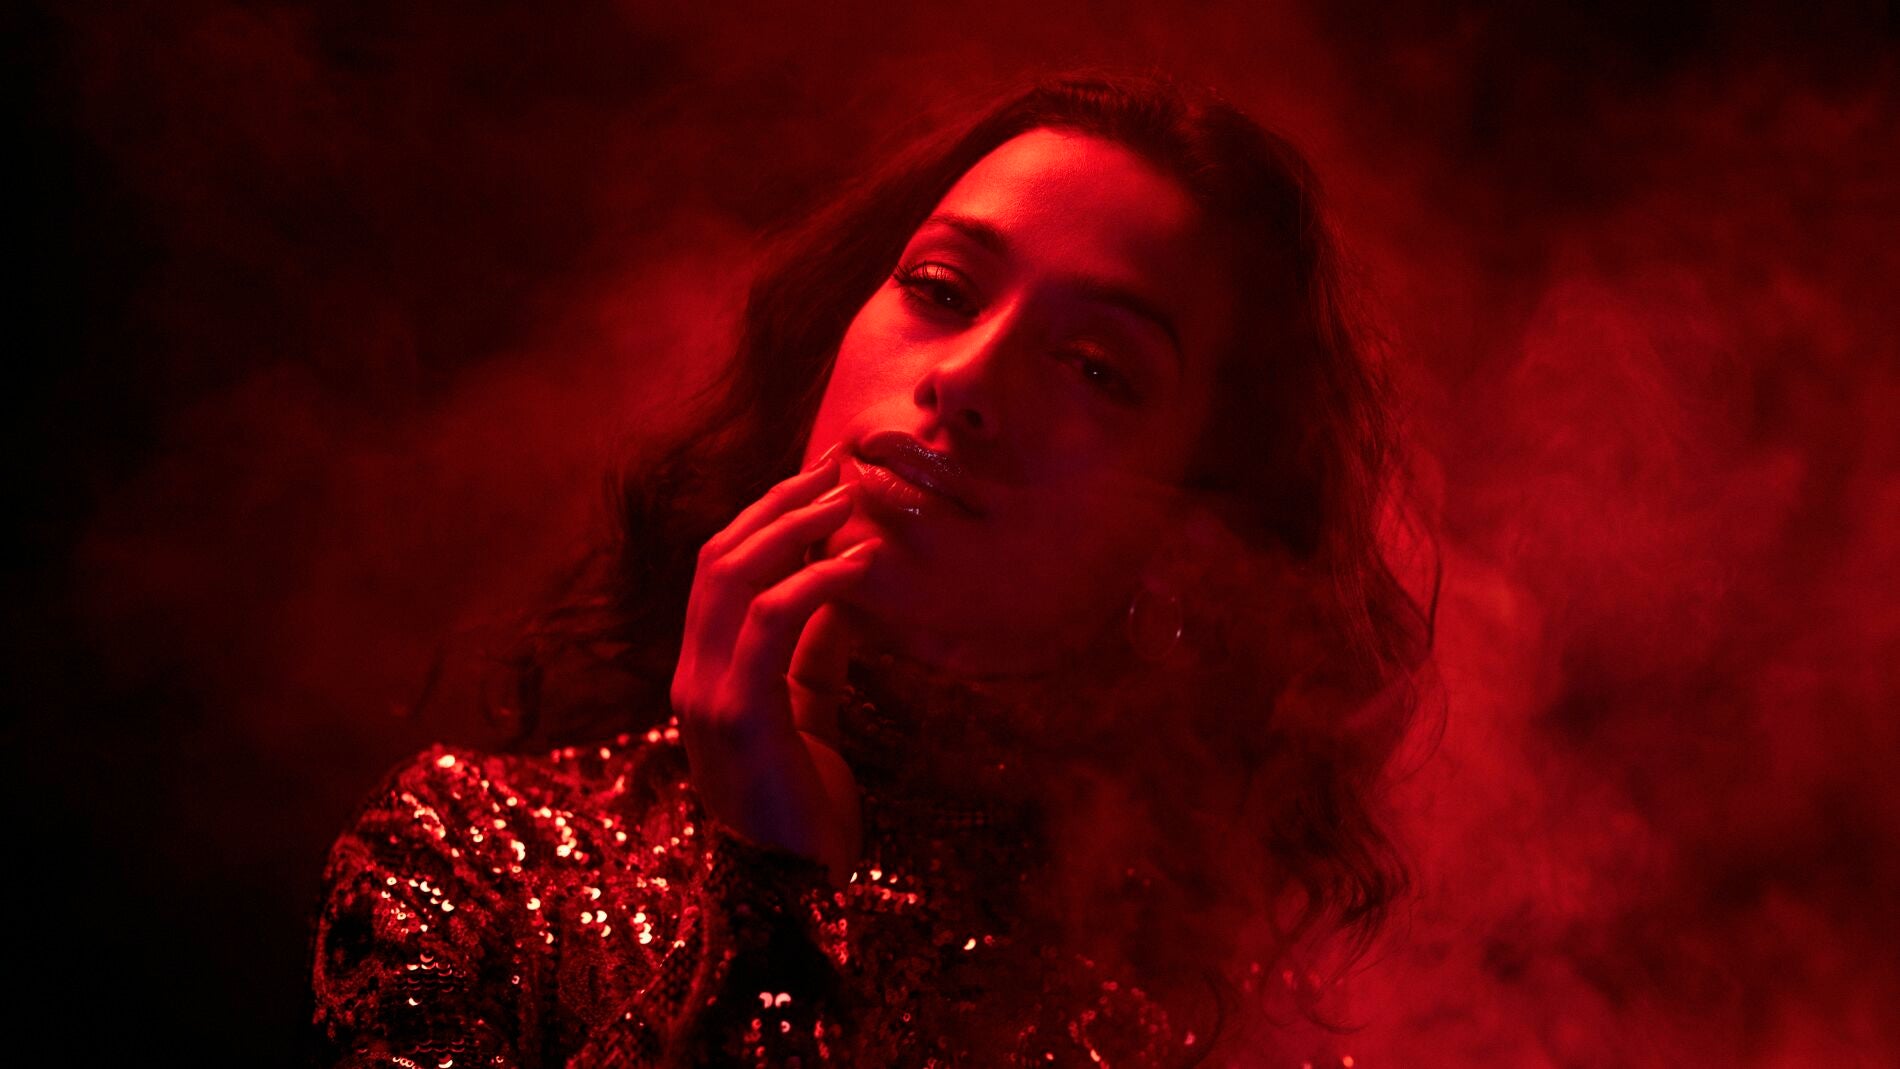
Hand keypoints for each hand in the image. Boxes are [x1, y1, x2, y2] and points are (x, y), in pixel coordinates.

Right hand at [670, 443, 877, 885]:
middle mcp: (691, 675)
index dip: (763, 518)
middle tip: (838, 470)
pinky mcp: (738, 716)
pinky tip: (855, 565)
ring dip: (792, 529)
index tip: (816, 480)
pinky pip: (767, 627)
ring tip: (848, 501)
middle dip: (778, 506)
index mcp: (702, 672)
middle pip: (719, 558)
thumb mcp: (808, 710)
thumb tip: (843, 590)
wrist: (789, 890)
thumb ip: (815, 651)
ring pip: (732, 579)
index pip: (718, 571)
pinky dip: (811, 584)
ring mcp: (706, 695)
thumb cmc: (801, 805)